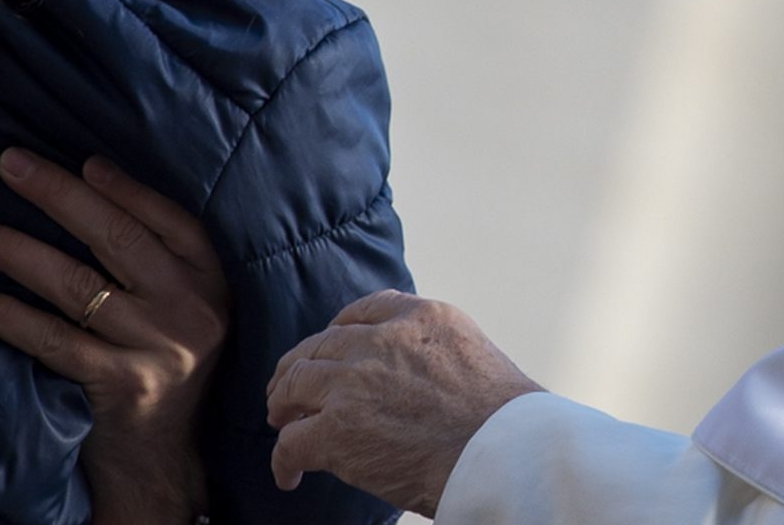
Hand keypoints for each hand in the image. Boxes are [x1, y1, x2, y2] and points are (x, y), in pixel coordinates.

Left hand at [0, 149, 229, 524]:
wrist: (160, 458)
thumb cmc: (161, 366)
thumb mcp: (181, 308)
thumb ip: (154, 257)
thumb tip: (89, 176)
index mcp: (210, 283)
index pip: (170, 219)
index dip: (124, 187)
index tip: (79, 161)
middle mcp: (190, 311)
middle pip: (118, 237)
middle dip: (57, 194)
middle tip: (8, 164)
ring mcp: (156, 348)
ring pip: (74, 284)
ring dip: (12, 250)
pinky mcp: (117, 383)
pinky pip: (48, 338)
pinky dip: (2, 313)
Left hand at [265, 291, 543, 516]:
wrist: (503, 455)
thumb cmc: (501, 421)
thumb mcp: (472, 354)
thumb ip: (433, 349)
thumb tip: (409, 374)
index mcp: (420, 318)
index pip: (363, 311)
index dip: (338, 332)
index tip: (331, 349)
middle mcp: (382, 342)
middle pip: (321, 345)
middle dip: (300, 366)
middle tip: (289, 389)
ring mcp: (354, 383)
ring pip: (296, 384)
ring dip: (283, 403)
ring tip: (280, 420)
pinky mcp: (337, 429)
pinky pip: (292, 441)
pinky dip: (284, 459)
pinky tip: (289, 473)